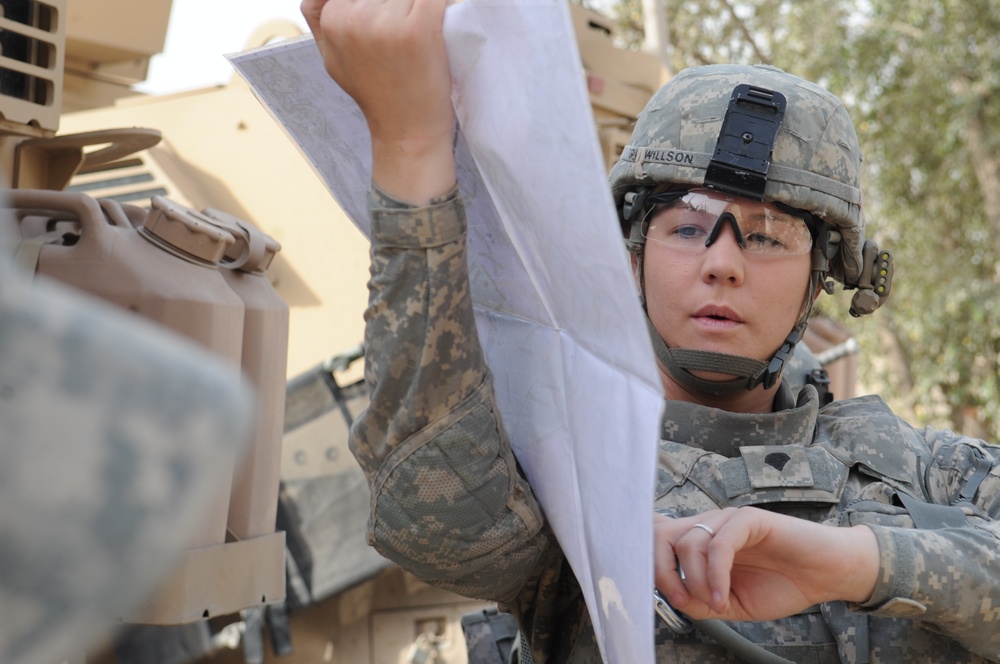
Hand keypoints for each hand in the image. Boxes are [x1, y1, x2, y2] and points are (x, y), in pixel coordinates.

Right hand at [301, 0, 455, 202]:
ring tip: (416, 35)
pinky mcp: (419, 27)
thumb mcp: (333, 59)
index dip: (374, 5)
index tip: (387, 23)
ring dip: (415, 8)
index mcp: (331, 19)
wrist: (406, 132)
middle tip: (401, 32)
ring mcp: (386, 21)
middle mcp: (354, 17)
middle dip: (394, 6)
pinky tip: (434, 26)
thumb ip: (320, 19)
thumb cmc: (377, 95)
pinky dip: (438, 7)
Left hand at [654, 507, 878, 621]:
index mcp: (700, 543)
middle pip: (661, 535)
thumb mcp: (731, 603)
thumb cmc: (781, 584)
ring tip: (714, 604)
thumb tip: (673, 598)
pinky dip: (715, 575)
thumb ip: (699, 600)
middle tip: (678, 600)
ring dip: (692, 580)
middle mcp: (708, 526)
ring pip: (689, 542)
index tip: (646, 589)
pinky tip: (723, 597)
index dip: (645, 558)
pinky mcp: (749, 519)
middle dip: (659, 570)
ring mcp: (727, 519)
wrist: (827, 574)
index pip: (658, 537)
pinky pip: (719, 544)